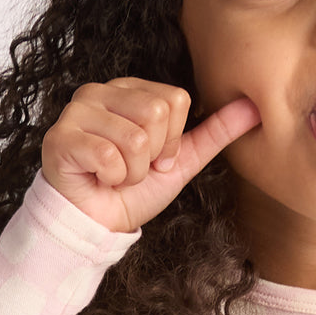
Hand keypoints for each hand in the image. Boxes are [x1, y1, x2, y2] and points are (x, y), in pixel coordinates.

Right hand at [41, 77, 260, 231]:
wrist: (97, 224)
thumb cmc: (134, 191)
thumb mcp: (182, 161)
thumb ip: (215, 132)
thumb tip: (254, 107)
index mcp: (130, 90)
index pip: (175, 100)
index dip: (172, 140)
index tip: (155, 158)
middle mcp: (100, 91)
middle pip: (156, 112)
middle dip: (153, 155)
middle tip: (134, 168)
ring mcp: (76, 111)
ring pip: (134, 137)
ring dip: (132, 172)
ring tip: (115, 175)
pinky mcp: (60, 137)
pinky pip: (108, 156)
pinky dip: (112, 179)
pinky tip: (98, 179)